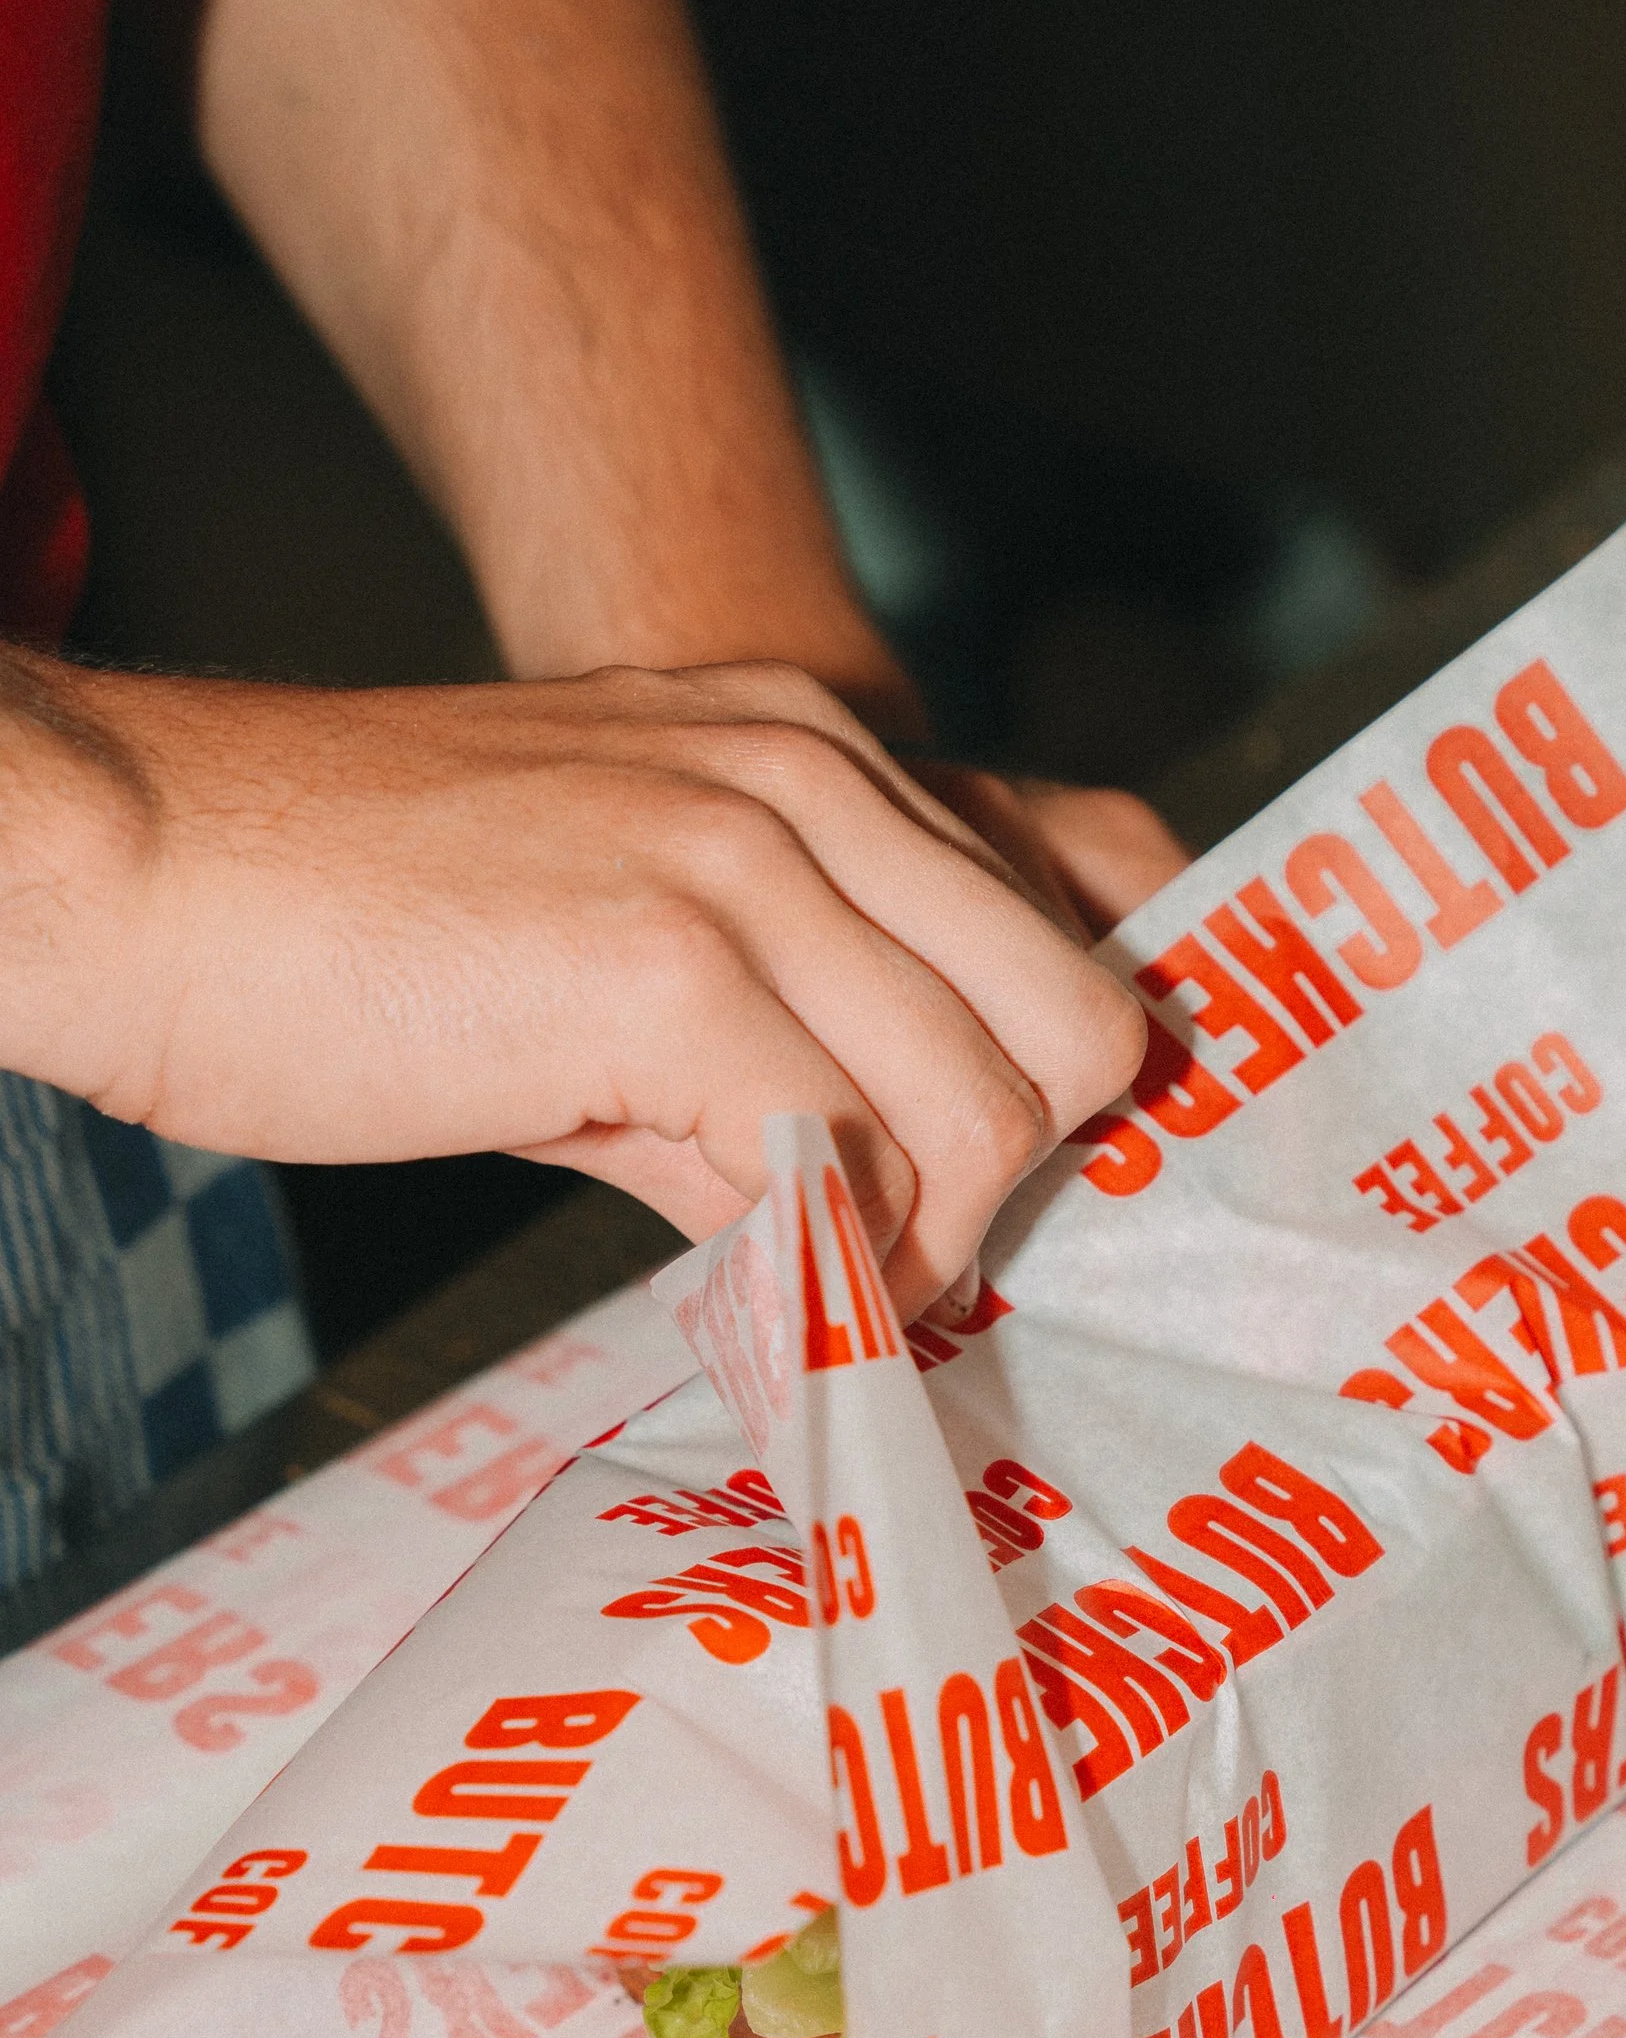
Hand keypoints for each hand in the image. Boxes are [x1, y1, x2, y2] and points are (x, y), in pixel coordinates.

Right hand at [0, 652, 1186, 1316]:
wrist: (134, 870)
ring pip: (989, 1104)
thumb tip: (891, 1200)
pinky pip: (846, 1160)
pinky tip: (756, 1286)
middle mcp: (812, 776)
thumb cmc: (349, 923)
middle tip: (904, 1244)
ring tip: (816, 1275)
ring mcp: (747, 860)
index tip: (985, 1181)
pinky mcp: (664, 964)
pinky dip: (827, 1264)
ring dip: (922, 1236)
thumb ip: (781, 1028)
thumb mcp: (618, 928)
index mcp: (814, 751)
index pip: (1078, 902)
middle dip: (1016, 1170)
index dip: (1057, 1078)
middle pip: (1079, 1019)